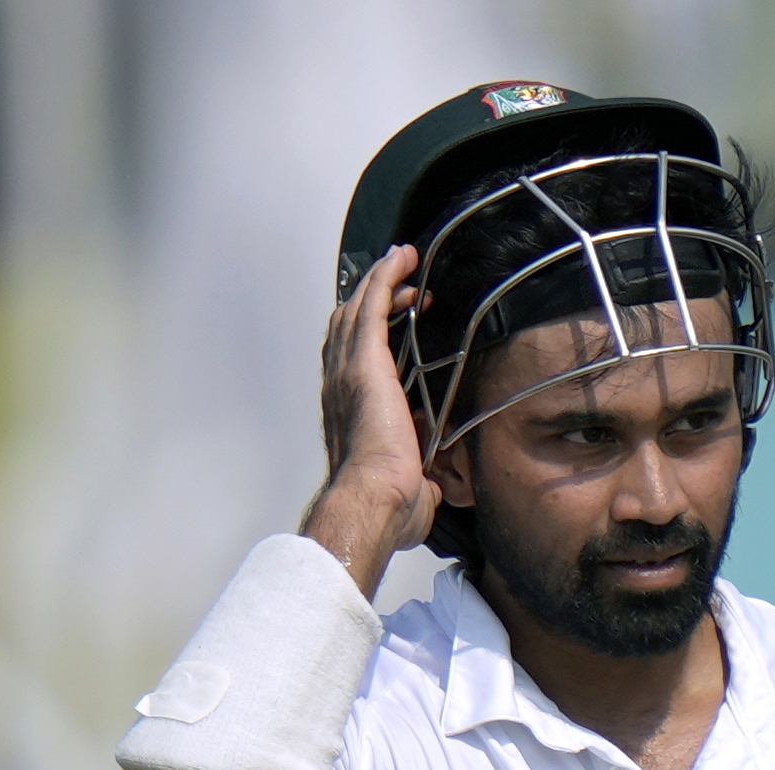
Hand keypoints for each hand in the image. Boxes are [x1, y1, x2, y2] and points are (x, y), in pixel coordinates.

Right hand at [300, 245, 437, 593]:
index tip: (400, 319)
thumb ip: (420, 480)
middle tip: (403, 282)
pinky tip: (402, 260)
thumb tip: (435, 487)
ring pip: (358, 309)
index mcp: (348, 413)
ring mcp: (348, 371)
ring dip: (380, 281)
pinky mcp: (364, 361)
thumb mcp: (409, 488)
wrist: (375, 500)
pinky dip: (386, 278)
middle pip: (348, 325)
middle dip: (374, 298)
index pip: (350, 359)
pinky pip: (372, 304)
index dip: (369, 333)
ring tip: (402, 261)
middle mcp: (339, 386)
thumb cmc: (385, 505)